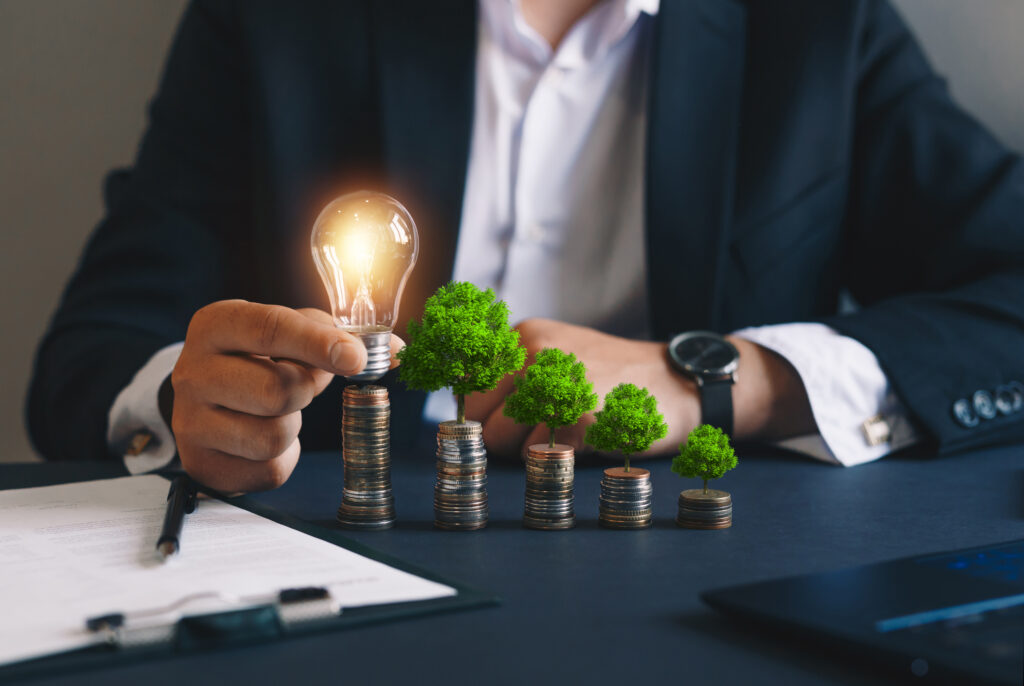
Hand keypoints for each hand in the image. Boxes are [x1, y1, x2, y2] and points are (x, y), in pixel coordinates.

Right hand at [169, 300, 401, 492]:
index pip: (270, 327)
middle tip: (299, 385)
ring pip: (273, 436)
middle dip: (305, 391)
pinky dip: (282, 459)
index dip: (318, 343)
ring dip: (293, 427)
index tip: (356, 358)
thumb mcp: (290, 333)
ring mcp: (190, 422)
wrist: (208, 402)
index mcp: (216, 324)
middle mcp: (193, 371)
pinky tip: (263, 439)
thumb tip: (396, 352)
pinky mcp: (201, 464)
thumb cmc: (260, 359)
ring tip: (276, 412)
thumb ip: (341, 335)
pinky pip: (268, 470)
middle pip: (278, 390)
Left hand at [466, 319, 699, 458]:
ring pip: (499, 440)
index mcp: (525, 336)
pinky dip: (555, 457)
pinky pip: (535, 456)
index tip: (505, 419)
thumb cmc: (614, 377)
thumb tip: (465, 404)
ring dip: (525, 448)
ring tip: (563, 432)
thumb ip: (514, 371)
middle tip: (540, 431)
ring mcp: (551, 386)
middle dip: (500, 433)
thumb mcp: (559, 354)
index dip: (484, 410)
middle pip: (478, 416)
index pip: (469, 385)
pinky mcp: (573, 419)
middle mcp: (532, 355)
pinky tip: (585, 437)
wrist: (676, 383)